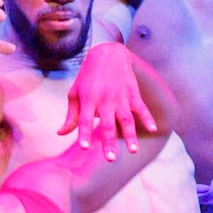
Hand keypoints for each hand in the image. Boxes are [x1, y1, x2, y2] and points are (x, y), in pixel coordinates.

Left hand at [61, 43, 156, 158]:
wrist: (108, 53)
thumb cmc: (87, 76)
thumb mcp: (75, 93)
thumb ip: (70, 115)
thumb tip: (60, 133)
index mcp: (88, 100)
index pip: (84, 120)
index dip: (84, 134)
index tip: (85, 148)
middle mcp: (105, 99)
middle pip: (107, 124)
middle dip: (109, 142)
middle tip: (110, 159)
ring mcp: (120, 97)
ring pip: (126, 119)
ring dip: (130, 135)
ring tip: (133, 151)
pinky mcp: (132, 93)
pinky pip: (140, 108)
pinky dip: (147, 118)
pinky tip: (152, 129)